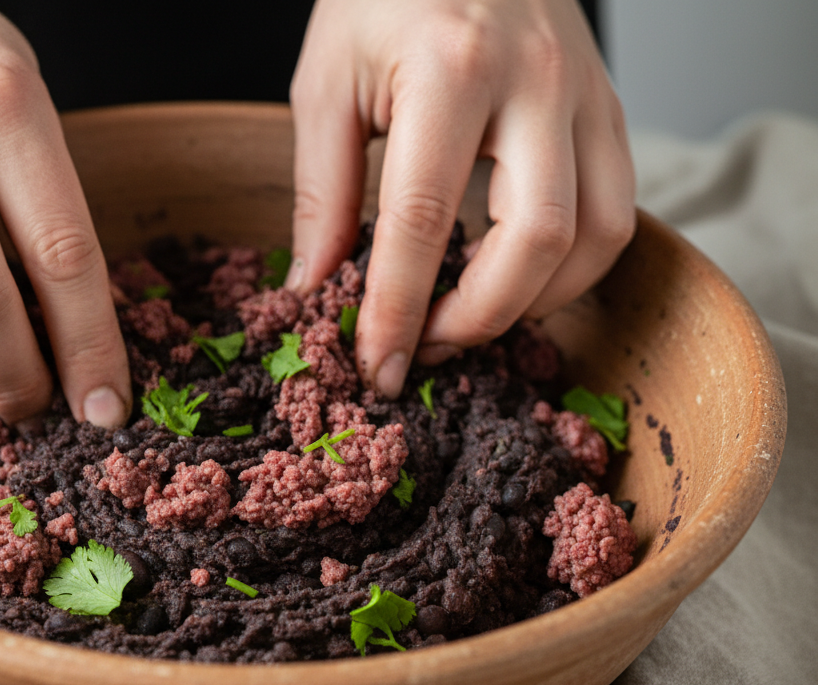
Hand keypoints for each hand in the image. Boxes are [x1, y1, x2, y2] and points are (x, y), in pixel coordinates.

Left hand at [287, 0, 634, 397]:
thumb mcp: (326, 81)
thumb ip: (322, 190)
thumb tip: (317, 285)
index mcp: (449, 70)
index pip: (422, 220)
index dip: (397, 308)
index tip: (377, 366)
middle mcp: (535, 82)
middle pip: (536, 240)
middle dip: (478, 318)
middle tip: (424, 345)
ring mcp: (585, 94)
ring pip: (597, 236)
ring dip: (535, 302)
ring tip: (467, 317)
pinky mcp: (608, 108)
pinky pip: (616, 211)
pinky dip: (570, 267)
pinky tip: (513, 278)